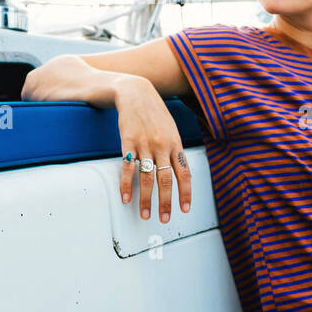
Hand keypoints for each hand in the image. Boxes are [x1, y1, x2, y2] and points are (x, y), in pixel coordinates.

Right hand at [115, 76, 191, 223]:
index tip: (185, 209)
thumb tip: (177, 169)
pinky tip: (126, 197)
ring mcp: (145, 144)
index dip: (185, 193)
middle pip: (166, 180)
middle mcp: (162, 146)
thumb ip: (173, 148)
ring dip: (147, 199)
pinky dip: (127, 184)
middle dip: (166, 203)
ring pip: (148, 178)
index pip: (184, 173)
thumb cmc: (153, 111)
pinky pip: (128, 168)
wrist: (135, 92)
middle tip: (164, 219)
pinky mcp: (128, 141)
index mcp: (175, 143)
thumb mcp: (170, 128)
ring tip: (145, 214)